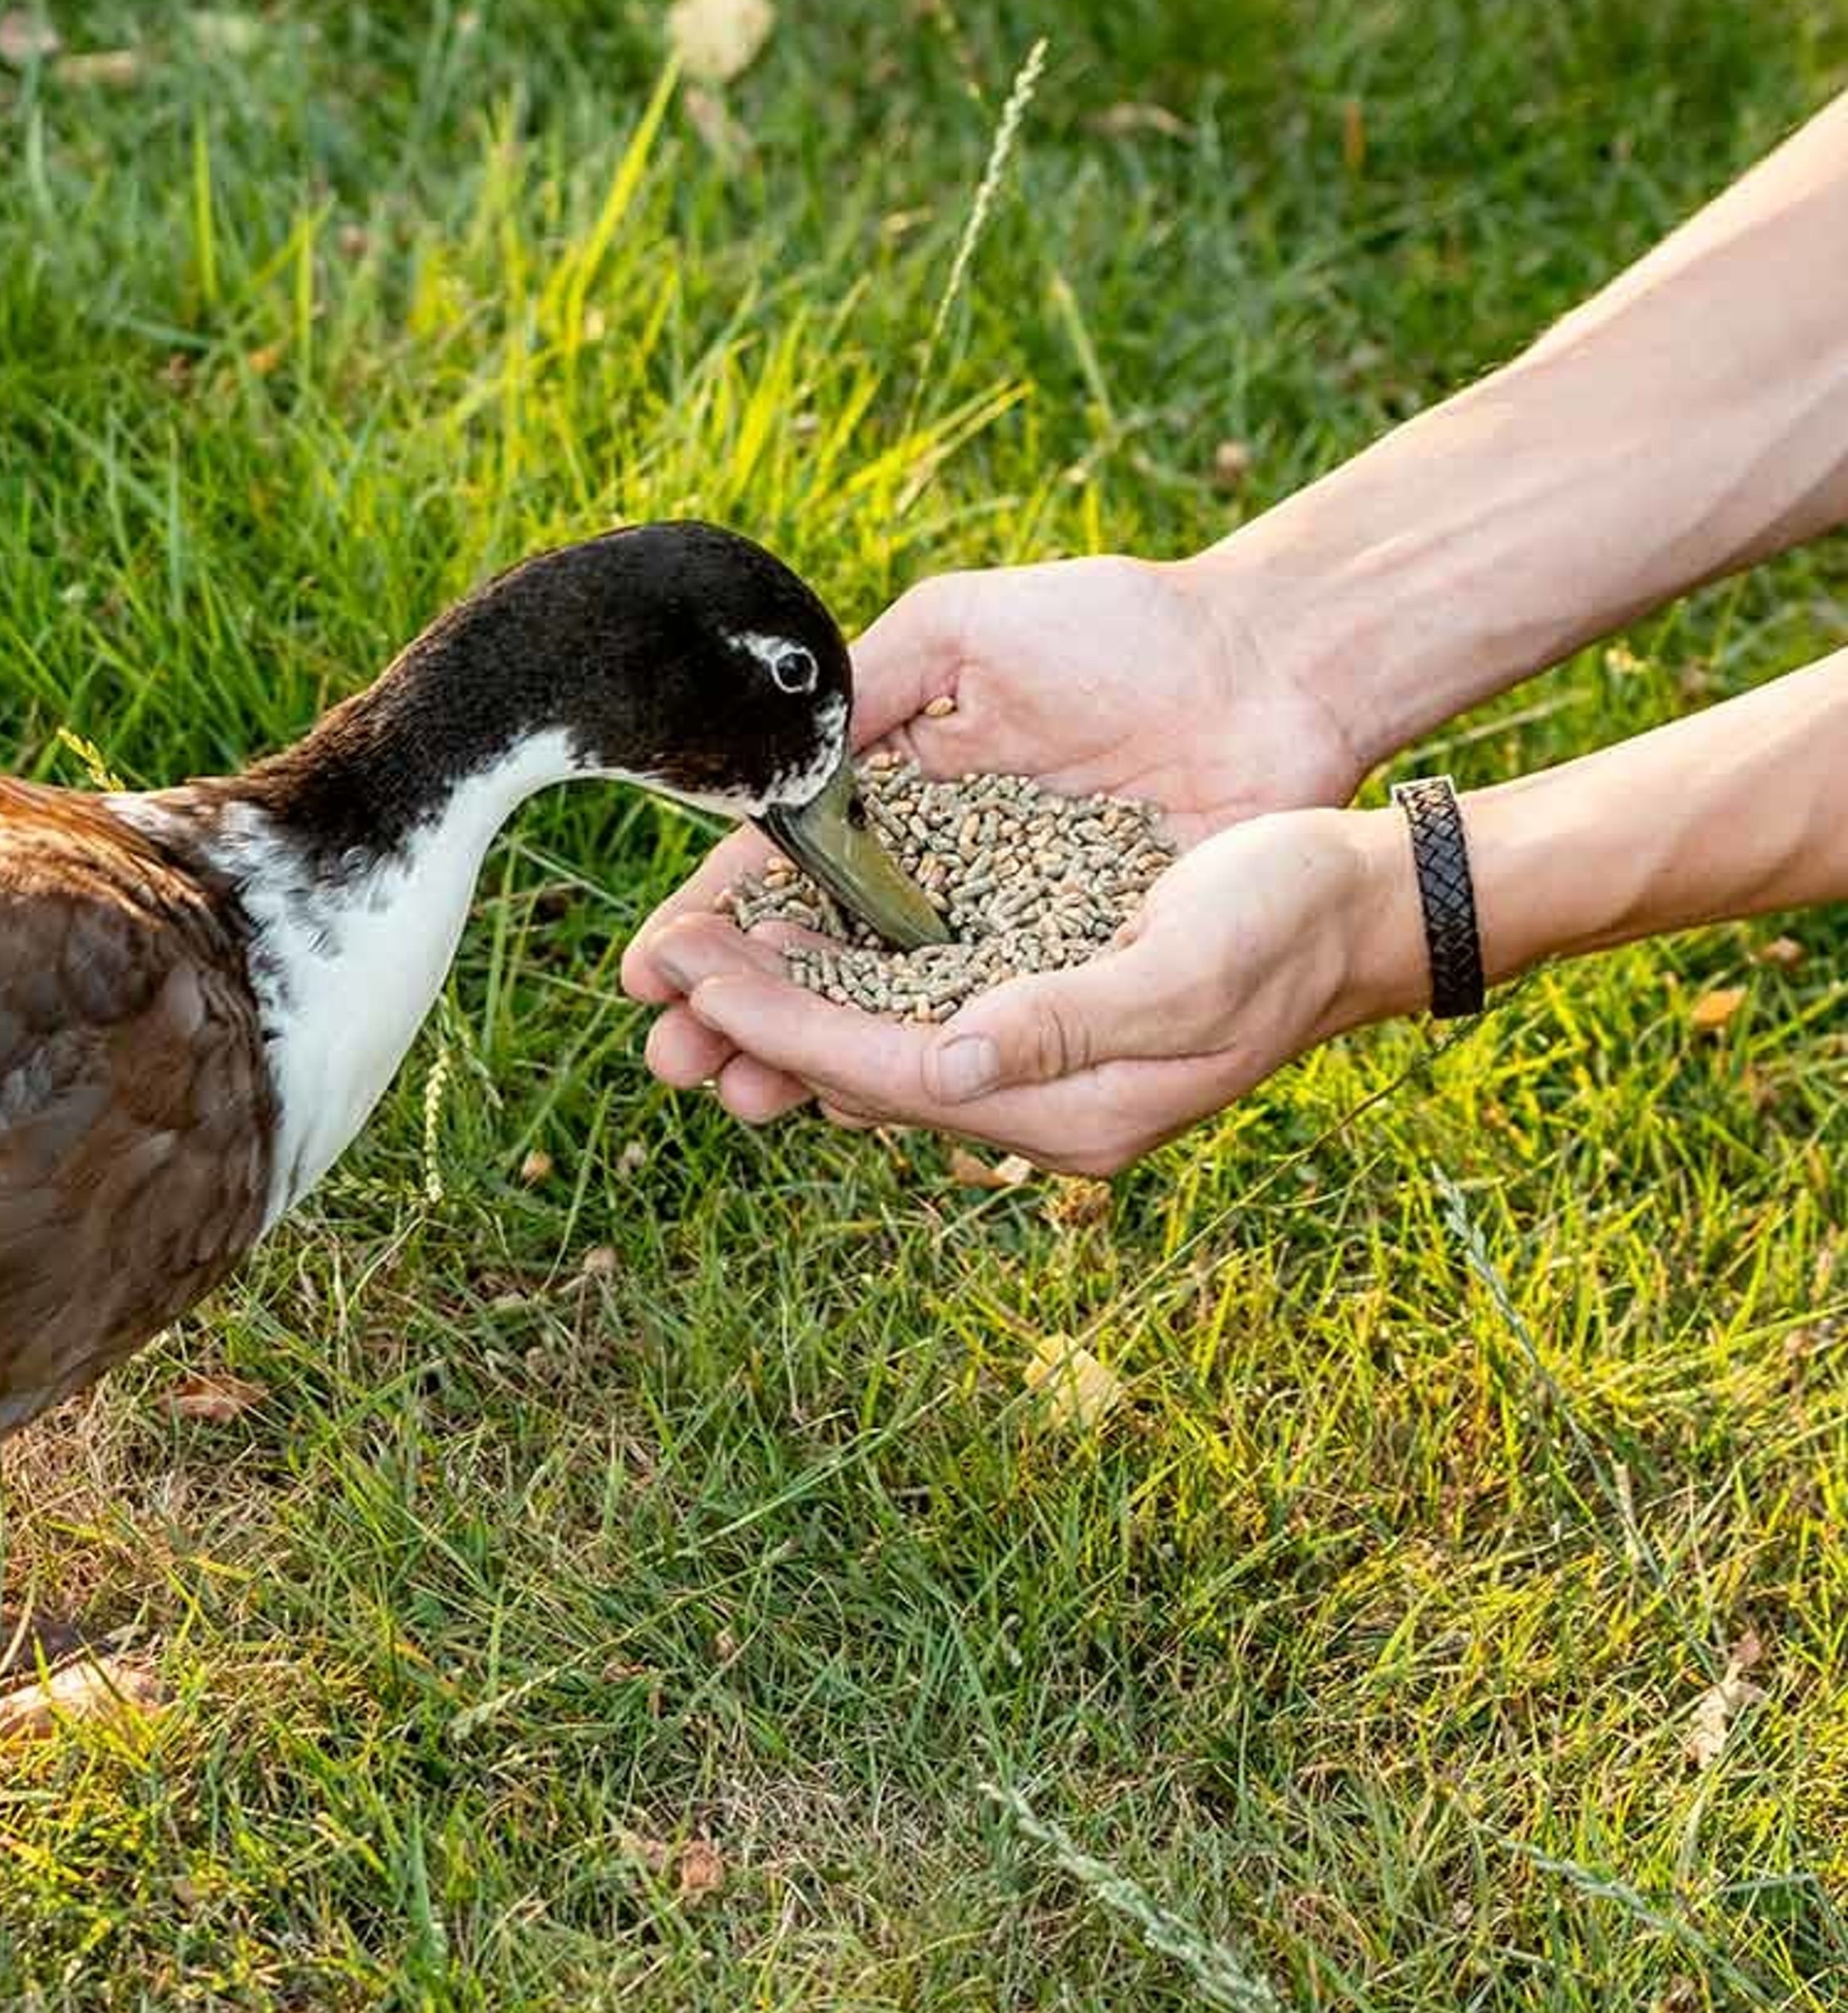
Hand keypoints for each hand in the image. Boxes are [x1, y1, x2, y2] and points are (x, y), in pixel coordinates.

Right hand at [623, 554, 1362, 1120]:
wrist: (1272, 667)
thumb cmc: (1122, 629)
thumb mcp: (964, 633)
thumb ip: (866, 690)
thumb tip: (770, 775)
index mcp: (896, 794)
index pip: (782, 872)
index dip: (715, 924)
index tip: (653, 973)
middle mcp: (938, 873)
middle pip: (817, 962)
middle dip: (740, 1014)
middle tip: (673, 1060)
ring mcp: (1005, 928)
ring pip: (888, 1011)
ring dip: (810, 1055)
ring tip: (744, 1094)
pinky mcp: (1075, 967)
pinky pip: (985, 1029)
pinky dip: (921, 1062)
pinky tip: (854, 1095)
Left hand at [638, 805, 1426, 1176]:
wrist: (1357, 903)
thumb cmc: (1287, 920)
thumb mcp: (1186, 969)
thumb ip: (1072, 1022)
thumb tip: (952, 1061)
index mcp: (1066, 1109)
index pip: (879, 1070)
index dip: (775, 1021)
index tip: (688, 970)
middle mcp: (1036, 1102)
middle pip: (857, 1068)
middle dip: (753, 1022)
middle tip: (655, 971)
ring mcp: (1036, 1064)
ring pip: (875, 1045)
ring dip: (785, 1006)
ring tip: (696, 958)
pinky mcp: (1038, 1014)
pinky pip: (915, 1013)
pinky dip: (846, 981)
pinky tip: (795, 939)